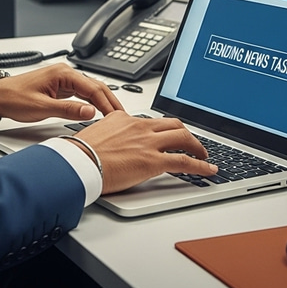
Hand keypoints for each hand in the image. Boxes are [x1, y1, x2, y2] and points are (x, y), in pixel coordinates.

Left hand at [0, 64, 123, 122]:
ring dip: (102, 102)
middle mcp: (65, 73)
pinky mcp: (59, 87)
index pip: (93, 88)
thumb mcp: (42, 107)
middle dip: (110, 101)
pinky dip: (91, 103)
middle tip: (122, 117)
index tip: (117, 116)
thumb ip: (68, 110)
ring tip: (114, 116)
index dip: (107, 103)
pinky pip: (81, 94)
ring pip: (89, 90)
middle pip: (95, 87)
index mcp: (62, 74)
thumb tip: (91, 112)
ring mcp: (63, 80)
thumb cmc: (14, 98)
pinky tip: (97, 112)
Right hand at [77, 111, 216, 193]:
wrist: (78, 162)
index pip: (151, 121)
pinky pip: (184, 161)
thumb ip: (109, 135)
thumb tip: (111, 144)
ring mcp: (147, 143)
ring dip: (197, 146)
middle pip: (173, 124)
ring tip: (204, 155)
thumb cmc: (81, 153)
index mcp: (124, 118)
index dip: (163, 130)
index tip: (168, 135)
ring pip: (183, 137)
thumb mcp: (96, 135)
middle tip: (192, 143)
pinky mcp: (153, 161)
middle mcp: (139, 126)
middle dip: (186, 133)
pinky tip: (208, 169)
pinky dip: (201, 165)